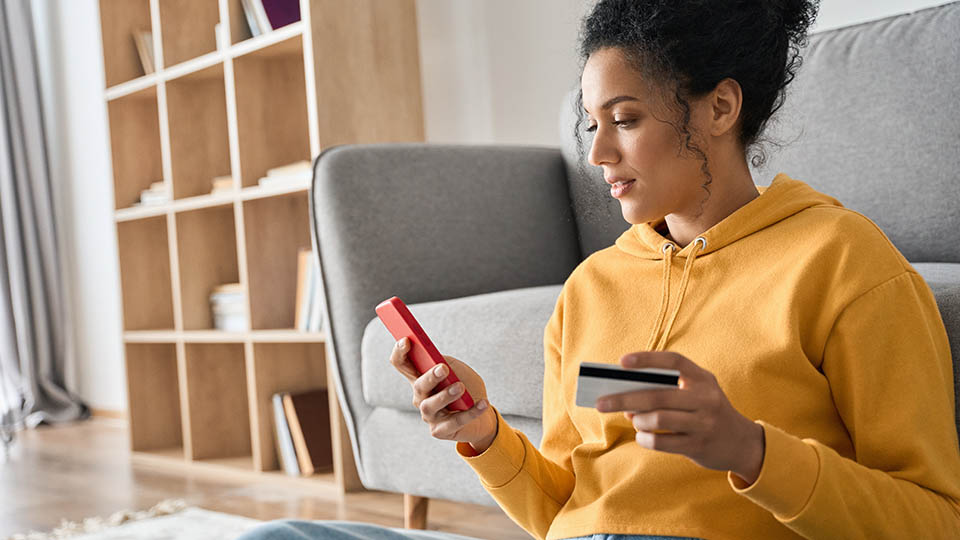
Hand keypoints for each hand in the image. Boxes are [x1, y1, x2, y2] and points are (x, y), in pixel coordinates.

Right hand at [388, 338, 497, 451]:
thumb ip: (448, 363)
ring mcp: (429, 415)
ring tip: (461, 387)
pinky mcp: (439, 431)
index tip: (406, 340)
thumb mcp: (459, 370)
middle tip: (443, 368)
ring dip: (446, 395)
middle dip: (430, 377)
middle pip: (418, 386)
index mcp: (421, 378)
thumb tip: (439, 362)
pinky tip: (483, 403)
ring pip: (430, 406)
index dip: (399, 352)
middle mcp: (420, 397)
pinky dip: (470, 412)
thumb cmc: (468, 388)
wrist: (483, 414)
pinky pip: (454, 421)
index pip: (401, 364)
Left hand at [595, 351, 764, 484]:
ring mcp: (704, 423)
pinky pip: (662, 441)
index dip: (647, 359)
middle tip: (601, 403)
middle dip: (624, 398)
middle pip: (657, 395)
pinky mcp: (699, 446)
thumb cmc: (706, 412)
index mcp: (703, 378)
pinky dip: (646, 439)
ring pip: (659, 419)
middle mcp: (706, 398)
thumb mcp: (696, 394)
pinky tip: (642, 436)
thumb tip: (625, 396)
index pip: (674, 361)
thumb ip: (666, 390)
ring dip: (638, 420)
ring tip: (634, 420)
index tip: (621, 362)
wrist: (742, 443)